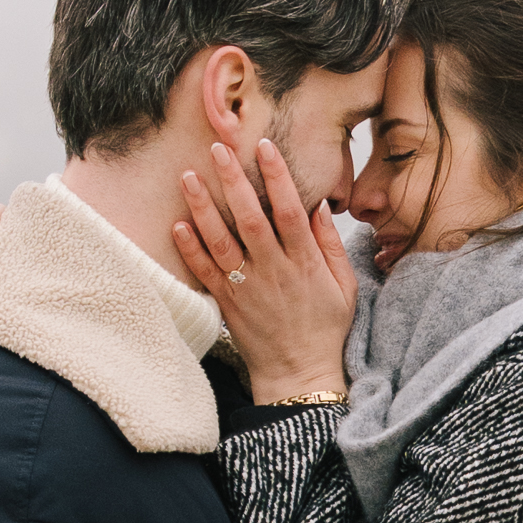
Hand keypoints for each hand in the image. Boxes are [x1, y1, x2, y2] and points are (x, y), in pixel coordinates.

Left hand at [173, 139, 356, 402]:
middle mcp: (274, 271)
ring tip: (188, 177)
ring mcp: (248, 288)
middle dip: (233, 181)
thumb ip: (331, 246)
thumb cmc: (324, 328)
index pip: (289, 211)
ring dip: (204, 208)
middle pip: (250, 218)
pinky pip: (206, 273)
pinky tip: (178, 224)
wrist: (299, 374)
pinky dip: (191, 249)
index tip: (264, 147)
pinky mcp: (229, 304)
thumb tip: (319, 206)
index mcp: (304, 263)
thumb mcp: (344, 286)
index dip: (277, 177)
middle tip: (218, 149)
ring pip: (221, 241)